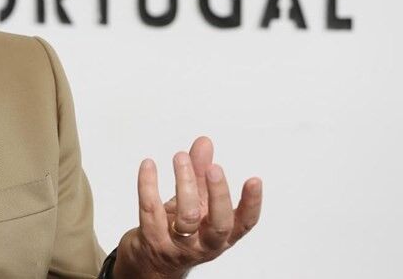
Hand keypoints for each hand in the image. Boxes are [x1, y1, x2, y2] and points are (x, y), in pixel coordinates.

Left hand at [113, 137, 261, 278]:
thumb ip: (200, 171)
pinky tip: (149, 165)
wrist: (151, 259)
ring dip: (184, 183)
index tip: (254, 180)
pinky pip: (151, 210)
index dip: (252, 203)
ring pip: (186, 218)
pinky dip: (148, 185)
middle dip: (218, 194)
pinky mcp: (153, 240)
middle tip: (213, 168)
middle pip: (218, 224)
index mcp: (222, 235)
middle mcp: (205, 244)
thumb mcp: (196, 201)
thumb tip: (204, 142)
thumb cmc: (180, 228)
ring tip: (180, 157)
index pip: (245, 223)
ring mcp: (179, 245)